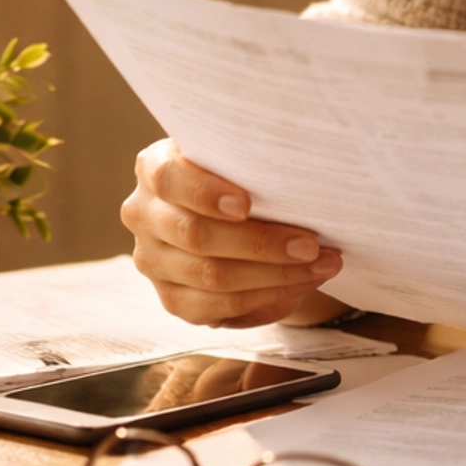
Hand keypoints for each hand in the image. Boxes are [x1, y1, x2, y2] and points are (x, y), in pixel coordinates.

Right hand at [121, 138, 343, 328]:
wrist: (229, 207)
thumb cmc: (240, 174)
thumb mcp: (238, 156)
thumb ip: (250, 159)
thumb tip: (295, 176)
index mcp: (154, 169)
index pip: (168, 180)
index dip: (205, 194)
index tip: (245, 204)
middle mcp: (144, 216)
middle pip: (197, 236)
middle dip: (261, 243)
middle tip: (311, 244)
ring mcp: (154, 262)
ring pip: (212, 278)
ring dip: (275, 276)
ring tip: (321, 265)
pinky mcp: (173, 299)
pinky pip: (219, 309)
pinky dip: (267, 298)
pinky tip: (301, 285)